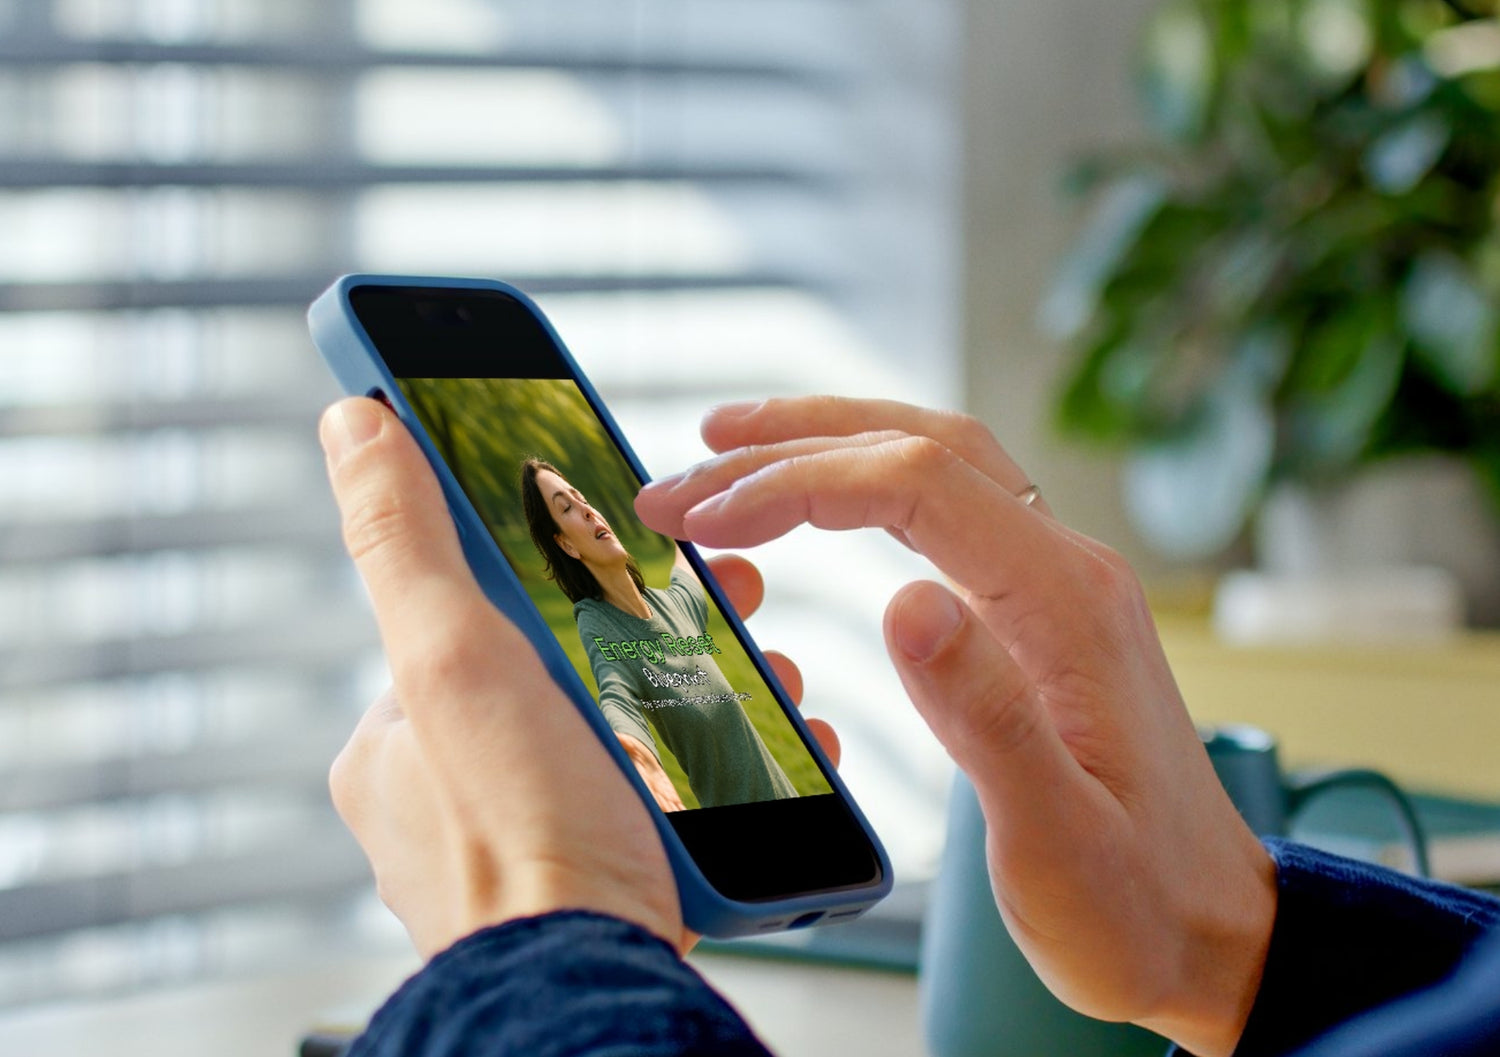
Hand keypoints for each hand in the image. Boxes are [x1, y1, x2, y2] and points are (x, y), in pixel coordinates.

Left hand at [319, 397, 837, 958]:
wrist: (598, 988)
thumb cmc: (519, 838)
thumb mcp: (450, 658)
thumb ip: (405, 540)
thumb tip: (353, 423)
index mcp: (400, 741)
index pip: (481, 614)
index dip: (564, 562)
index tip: (634, 535)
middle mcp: (456, 794)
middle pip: (569, 664)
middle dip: (657, 625)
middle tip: (731, 598)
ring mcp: (533, 837)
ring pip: (628, 727)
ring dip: (704, 690)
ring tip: (769, 671)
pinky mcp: (605, 876)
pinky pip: (665, 795)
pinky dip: (720, 763)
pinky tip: (765, 746)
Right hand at [635, 396, 1275, 1056]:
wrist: (1211, 934)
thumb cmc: (1133, 905)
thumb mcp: (1054, 838)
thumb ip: (985, 718)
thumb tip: (904, 601)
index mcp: (1067, 605)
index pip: (918, 484)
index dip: (799, 483)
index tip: (706, 516)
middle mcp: (1068, 570)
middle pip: (923, 445)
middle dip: (794, 444)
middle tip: (685, 474)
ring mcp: (1057, 585)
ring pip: (938, 461)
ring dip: (831, 441)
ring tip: (730, 445)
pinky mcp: (1041, 612)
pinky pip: (948, 509)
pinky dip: (868, 482)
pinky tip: (819, 496)